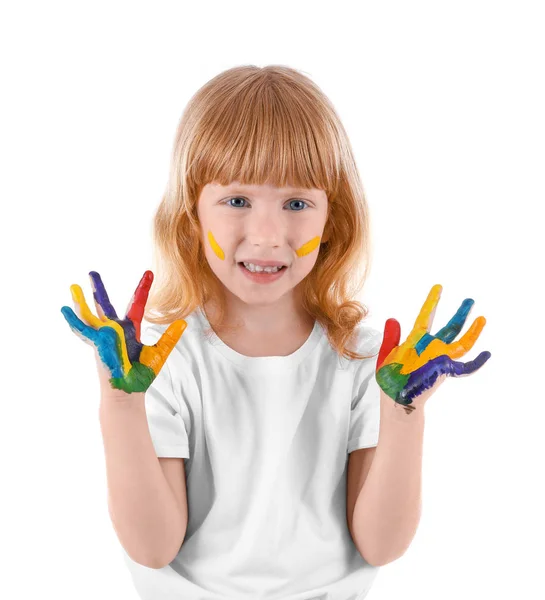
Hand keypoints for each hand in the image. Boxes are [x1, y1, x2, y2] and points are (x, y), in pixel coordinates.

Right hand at [60, 270, 186, 394]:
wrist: (130, 391)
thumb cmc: (141, 375)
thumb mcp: (159, 352)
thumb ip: (169, 336)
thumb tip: (184, 322)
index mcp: (131, 329)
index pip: (137, 304)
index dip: (143, 288)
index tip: (149, 273)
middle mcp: (115, 330)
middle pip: (105, 304)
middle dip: (99, 289)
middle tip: (92, 272)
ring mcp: (104, 335)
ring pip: (91, 313)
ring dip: (82, 300)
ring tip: (73, 285)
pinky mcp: (98, 342)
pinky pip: (83, 329)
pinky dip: (73, 319)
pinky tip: (64, 309)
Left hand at [375, 284, 490, 414]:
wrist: (395, 398)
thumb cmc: (389, 379)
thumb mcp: (387, 354)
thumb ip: (391, 337)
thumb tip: (393, 318)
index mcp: (416, 340)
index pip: (425, 317)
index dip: (432, 302)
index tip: (438, 287)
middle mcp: (430, 347)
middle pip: (449, 327)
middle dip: (459, 314)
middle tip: (470, 300)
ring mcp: (439, 358)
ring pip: (461, 342)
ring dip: (472, 331)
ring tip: (482, 318)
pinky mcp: (445, 370)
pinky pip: (465, 366)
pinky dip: (477, 361)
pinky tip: (487, 354)